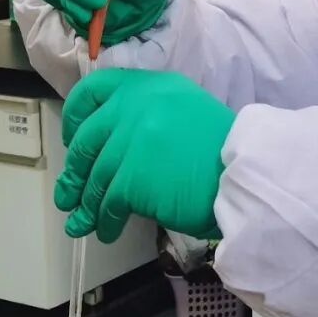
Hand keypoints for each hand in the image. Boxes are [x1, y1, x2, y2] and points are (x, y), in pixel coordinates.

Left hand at [56, 69, 235, 242]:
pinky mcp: (132, 178)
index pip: (92, 90)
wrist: (245, 175)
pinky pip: (108, 203)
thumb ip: (150, 114)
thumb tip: (115, 142)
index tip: (73, 138)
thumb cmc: (223, 148)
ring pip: (95, 176)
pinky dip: (104, 220)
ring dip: (87, 203)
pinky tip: (107, 230)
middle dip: (76, 171)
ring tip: (84, 221)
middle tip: (72, 191)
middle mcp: (135, 107)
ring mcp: (131, 142)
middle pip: (87, 140)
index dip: (75, 117)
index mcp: (150, 86)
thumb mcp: (186, 110)